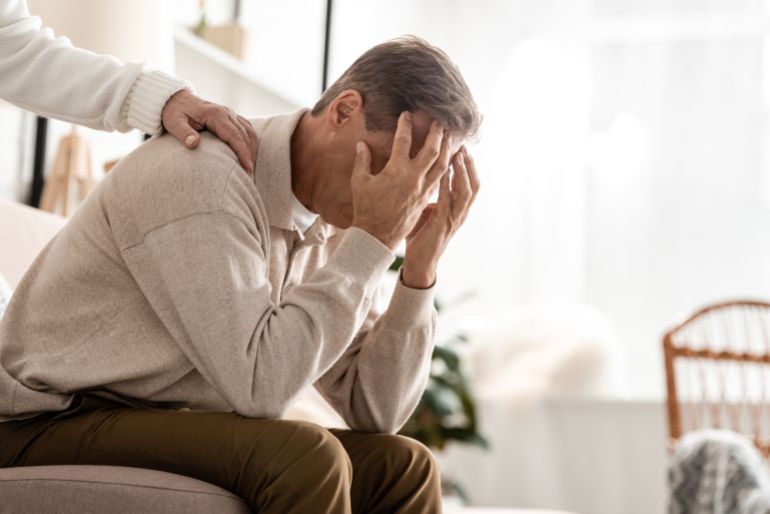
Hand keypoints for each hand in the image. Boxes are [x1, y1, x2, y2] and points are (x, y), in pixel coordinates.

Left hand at [161, 89, 256, 171]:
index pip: (234, 135)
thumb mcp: (174, 123)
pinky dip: (250, 142)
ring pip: (249, 131)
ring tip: (250, 167)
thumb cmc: (174, 113)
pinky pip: (246, 128)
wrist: (175, 99)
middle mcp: (226, 112)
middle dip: (250, 155)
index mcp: (215, 114)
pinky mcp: (231, 116)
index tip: (247, 167)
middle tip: (249, 174)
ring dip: (252, 149)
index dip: (243, 152)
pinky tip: (249, 154)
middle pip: (245, 134)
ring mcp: (230, 113)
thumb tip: (193, 144)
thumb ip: (184, 133)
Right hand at [350, 111, 452, 250]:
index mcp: (396, 171)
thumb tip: (362, 144)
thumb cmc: (366, 209)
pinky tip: (448, 160)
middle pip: (431, 150)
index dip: (405, 125)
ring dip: (446, 148)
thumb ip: (362, 161)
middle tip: (439, 121)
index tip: (407, 115)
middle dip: (436, 133)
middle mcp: (413, 178)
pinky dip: (446, 166)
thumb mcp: (359, 182)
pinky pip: (440, 179)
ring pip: (441, 164)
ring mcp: (423, 189)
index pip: (404, 140)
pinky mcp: (426, 198)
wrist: (377, 235)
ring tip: (449, 136)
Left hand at [401, 146, 479, 287]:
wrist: (419, 262)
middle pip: (473, 185)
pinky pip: (448, 202)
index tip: (461, 146)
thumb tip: (423, 175)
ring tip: (457, 155)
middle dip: (469, 165)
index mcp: (458, 209)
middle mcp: (460, 213)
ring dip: (462, 172)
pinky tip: (443, 172)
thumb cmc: (421, 235)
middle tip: (462, 146)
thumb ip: (430, 194)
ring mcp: (454, 220)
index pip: (469, 183)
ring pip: (466, 192)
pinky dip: (447, 186)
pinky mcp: (443, 225)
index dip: (468, 166)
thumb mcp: (427, 210)